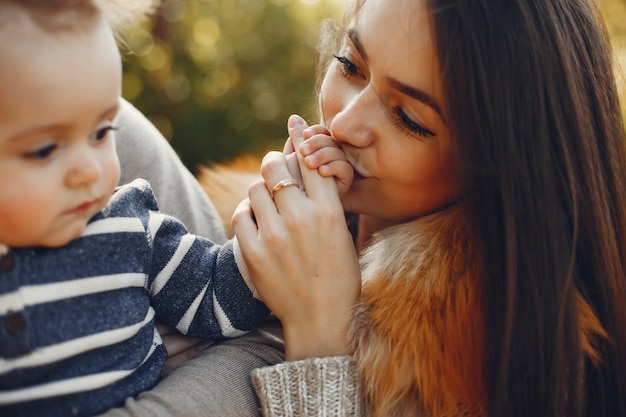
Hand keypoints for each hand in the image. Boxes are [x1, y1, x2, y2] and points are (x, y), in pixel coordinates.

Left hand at [233, 114, 360, 360]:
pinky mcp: (253, 253)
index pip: (310, 160)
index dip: (302, 139)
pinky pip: (240, 215)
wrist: (320, 319)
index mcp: (329, 212)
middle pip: (275, 166)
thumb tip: (310, 169)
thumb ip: (326, 201)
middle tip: (274, 168)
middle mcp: (301, 218)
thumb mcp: (343, 234)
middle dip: (274, 163)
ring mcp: (274, 235)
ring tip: (265, 200)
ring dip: (259, 190)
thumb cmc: (339, 277)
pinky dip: (246, 214)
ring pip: (254, 188)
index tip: (294, 125)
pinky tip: (255, 221)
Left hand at [283, 125, 352, 198]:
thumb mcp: (287, 164)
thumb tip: (294, 118)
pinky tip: (321, 172)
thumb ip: (293, 144)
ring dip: (324, 154)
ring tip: (309, 163)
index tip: (305, 134)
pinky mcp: (344, 184)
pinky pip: (346, 170)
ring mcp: (337, 171)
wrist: (291, 213)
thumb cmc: (285, 189)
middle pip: (330, 140)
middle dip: (318, 142)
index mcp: (314, 150)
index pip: (321, 133)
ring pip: (338, 152)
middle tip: (303, 150)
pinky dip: (334, 167)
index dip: (315, 132)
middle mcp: (327, 158)